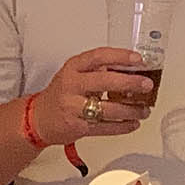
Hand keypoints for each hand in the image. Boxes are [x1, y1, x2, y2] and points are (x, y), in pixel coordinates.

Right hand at [32, 48, 156, 144]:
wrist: (38, 118)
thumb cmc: (62, 94)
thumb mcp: (75, 75)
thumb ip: (99, 71)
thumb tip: (132, 70)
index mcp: (73, 68)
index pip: (98, 57)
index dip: (120, 56)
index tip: (138, 59)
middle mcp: (72, 86)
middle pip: (104, 82)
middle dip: (130, 83)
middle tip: (147, 85)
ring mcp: (73, 107)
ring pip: (108, 109)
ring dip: (131, 110)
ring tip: (144, 110)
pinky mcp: (77, 127)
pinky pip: (105, 128)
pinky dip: (123, 127)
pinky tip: (133, 123)